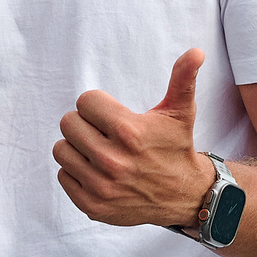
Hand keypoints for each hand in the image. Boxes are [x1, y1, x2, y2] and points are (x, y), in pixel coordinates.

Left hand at [55, 48, 216, 228]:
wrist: (184, 195)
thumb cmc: (176, 147)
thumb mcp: (180, 112)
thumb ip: (183, 78)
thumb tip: (196, 51)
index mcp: (129, 132)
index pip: (84, 101)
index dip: (98, 105)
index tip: (112, 115)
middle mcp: (113, 161)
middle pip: (68, 123)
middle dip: (85, 124)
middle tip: (103, 132)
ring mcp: (101, 186)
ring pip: (61, 149)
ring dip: (77, 147)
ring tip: (98, 150)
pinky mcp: (92, 205)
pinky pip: (62, 175)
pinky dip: (76, 172)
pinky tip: (97, 171)